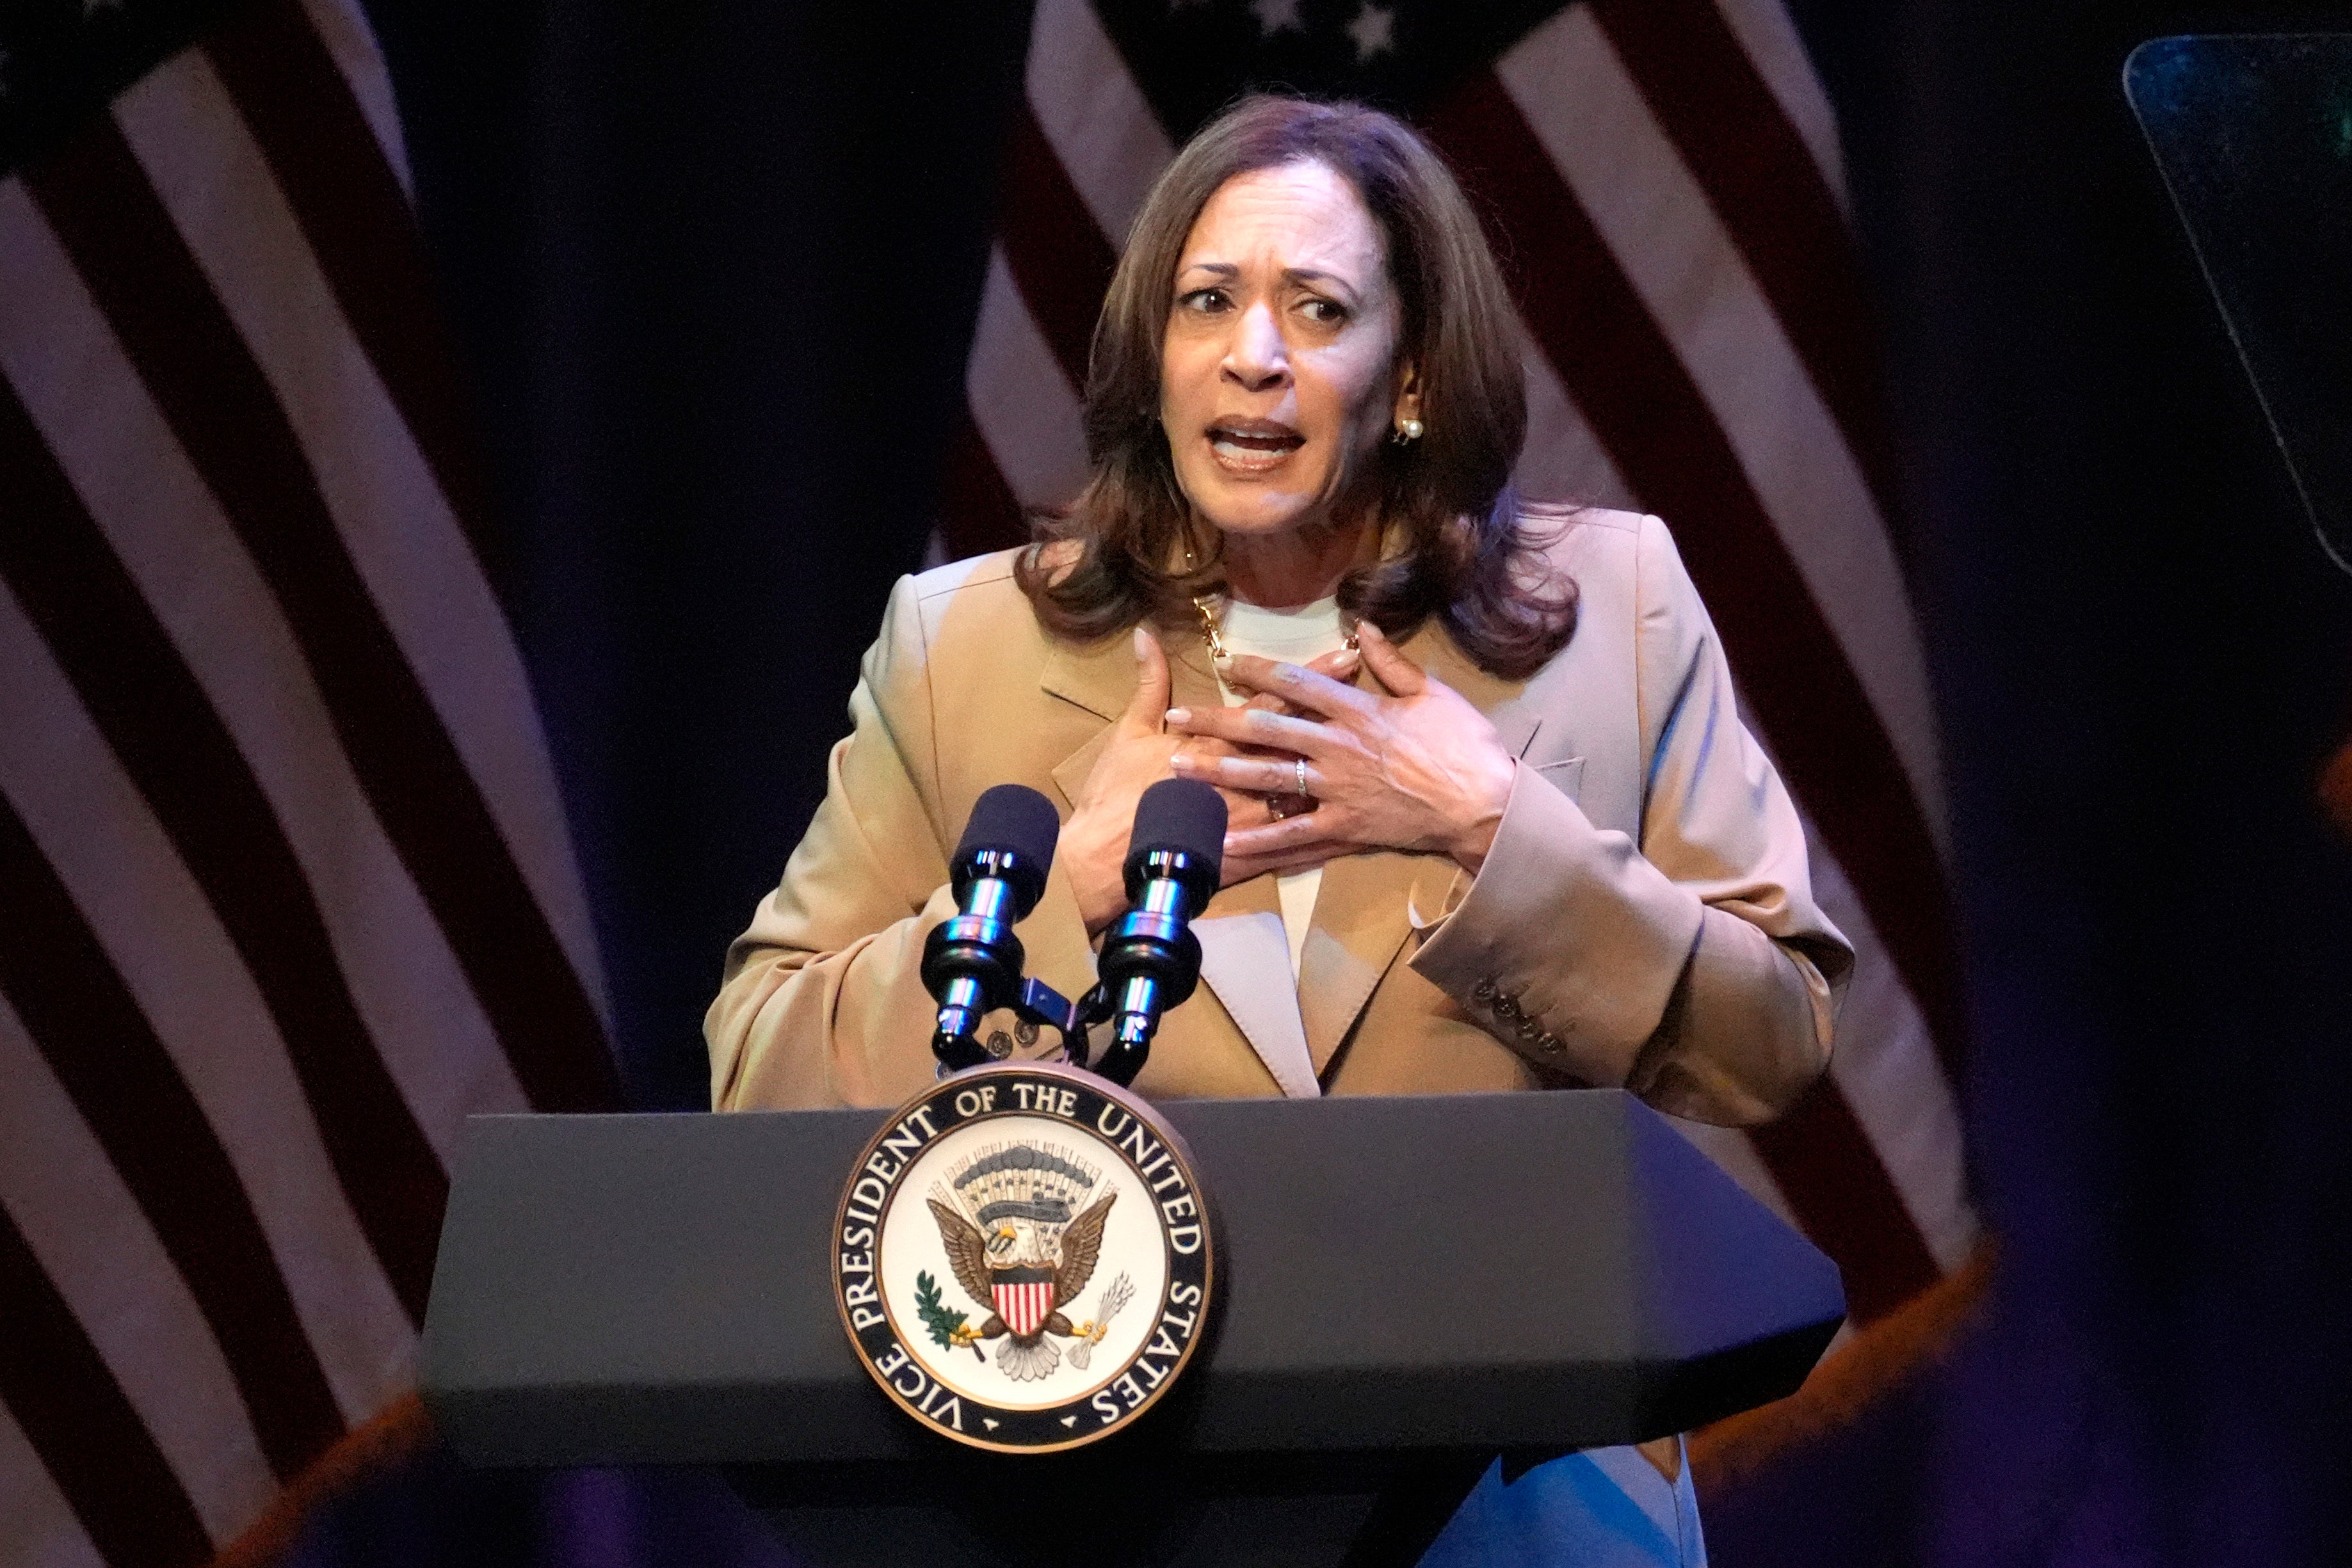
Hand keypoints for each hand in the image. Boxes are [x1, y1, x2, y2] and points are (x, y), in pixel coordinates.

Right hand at [1063, 632, 1360, 930]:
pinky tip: (1366, 824)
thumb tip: (1146, 634)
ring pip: (1312, 787)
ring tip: (1383, 750)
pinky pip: (1303, 843)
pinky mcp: (1258, 854)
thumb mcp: (1131, 732)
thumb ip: (1149, 683)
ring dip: (1346, 768)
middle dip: (1341, 711)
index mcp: (1219, 741)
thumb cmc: (1119, 795)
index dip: (1312, 677)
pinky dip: (1332, 833)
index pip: (1274, 701)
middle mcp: (1247, 775)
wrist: (1112, 862)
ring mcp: (1256, 816)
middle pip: (1303, 737)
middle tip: (1380, 691)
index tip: (1347, 654)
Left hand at [1164, 621, 1515, 881]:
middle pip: (1265, 727)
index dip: (1257, 670)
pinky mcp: (1344, 827)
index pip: (1295, 682)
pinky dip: (1258, 839)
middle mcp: (1337, 746)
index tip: (1225, 663)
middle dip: (1215, 721)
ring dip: (1219, 771)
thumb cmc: (1464, 744)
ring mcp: (1337, 789)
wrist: (1484, 802)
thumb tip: (1362, 626)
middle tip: (1176, 717)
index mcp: (1357, 710)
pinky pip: (1293, 835)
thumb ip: (1391, 661)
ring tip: (1178, 767)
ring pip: (1267, 777)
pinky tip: (1223, 841)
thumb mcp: (1432, 692)